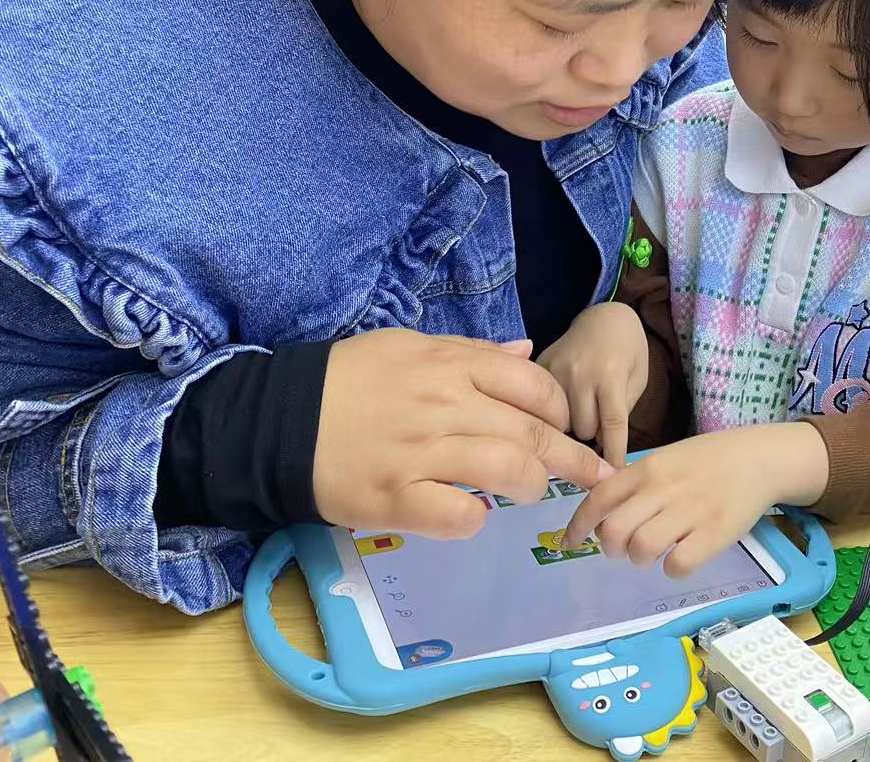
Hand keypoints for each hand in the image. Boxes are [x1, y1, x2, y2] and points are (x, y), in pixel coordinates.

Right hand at [314, 330, 610, 537]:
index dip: (563, 412)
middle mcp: (445, 405)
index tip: (570, 430)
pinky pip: (457, 515)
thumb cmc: (348, 382)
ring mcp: (422, 453)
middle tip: (592, 478)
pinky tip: (474, 517)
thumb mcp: (410, 348)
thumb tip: (526, 352)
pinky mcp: (397, 498)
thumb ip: (472, 353)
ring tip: (531, 494)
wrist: (276, 420)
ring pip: (508, 470)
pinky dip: (475, 521)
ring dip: (531, 487)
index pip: (535, 387)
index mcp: (451, 365)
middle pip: (533, 433)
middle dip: (573, 460)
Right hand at [536, 303, 648, 465]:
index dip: (613, 455)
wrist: (605, 315)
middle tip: (596, 429)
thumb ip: (621, 412)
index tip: (613, 478)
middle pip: (581, 430)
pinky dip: (551, 412)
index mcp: (610, 375)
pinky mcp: (538, 366)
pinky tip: (558, 407)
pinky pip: (540, 404)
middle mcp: (578, 373)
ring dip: (570, 427)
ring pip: (558, 422)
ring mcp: (554, 369)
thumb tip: (601, 449)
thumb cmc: (629, 351)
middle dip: (591, 437)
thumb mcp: (638, 379)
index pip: (611, 425)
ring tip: (579, 415)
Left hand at [563, 423, 828, 577]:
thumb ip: (636, 484)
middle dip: (611, 548)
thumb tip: (602, 518)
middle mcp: (665, 488)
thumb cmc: (707, 462)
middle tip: (622, 550)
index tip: (571, 542)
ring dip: (641, 559)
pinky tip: (682, 558)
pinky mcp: (716, 533)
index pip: (600, 497)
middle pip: (615, 529)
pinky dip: (673, 568)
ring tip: (654, 552)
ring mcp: (691, 511)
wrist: (758, 459)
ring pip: (643, 548)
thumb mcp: (667, 460)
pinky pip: (678, 564)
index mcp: (649, 468)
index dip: (579, 524)